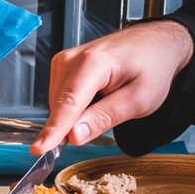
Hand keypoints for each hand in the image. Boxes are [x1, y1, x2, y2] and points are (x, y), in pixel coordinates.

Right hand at [32, 20, 194, 154]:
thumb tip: (74, 136)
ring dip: (78, 115)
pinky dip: (76, 107)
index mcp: (93, 63)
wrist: (155, 44)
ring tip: (107, 100)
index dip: (53, 130)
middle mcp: (72, 59)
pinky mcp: (63, 67)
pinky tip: (97, 97)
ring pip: (59, 106)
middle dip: (76, 124)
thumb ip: (104, 118)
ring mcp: (64, 61)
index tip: (39, 149)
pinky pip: (61, 99)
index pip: (68, 104)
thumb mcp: (138, 100)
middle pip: (61, 108)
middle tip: (110, 115)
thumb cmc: (152, 66)